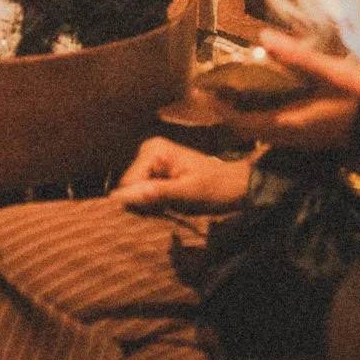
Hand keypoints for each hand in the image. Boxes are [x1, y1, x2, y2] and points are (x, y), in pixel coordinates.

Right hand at [109, 137, 254, 213]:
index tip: (161, 209)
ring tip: (172, 204)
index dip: (141, 201)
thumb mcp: (187, 193)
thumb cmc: (215, 188)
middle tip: (169, 207)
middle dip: (146, 202)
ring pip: (136, 191)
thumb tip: (124, 196)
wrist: (235, 186)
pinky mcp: (157, 170)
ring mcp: (152, 160)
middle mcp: (149, 150)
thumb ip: (156, 193)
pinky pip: (144, 191)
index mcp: (154, 150)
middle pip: (130, 187)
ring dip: (151, 203)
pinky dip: (155, 201)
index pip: (128, 183)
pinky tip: (170, 202)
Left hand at [217, 29, 359, 150]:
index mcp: (288, 123)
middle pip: (247, 127)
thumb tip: (263, 38)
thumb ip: (296, 57)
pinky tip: (266, 94)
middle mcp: (289, 137)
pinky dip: (262, 113)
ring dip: (244, 111)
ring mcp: (300, 141)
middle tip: (215, 84)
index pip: (241, 120)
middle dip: (228, 108)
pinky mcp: (310, 138)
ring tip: (234, 86)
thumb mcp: (330, 72)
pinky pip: (275, 129)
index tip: (201, 89)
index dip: (219, 107)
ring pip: (261, 130)